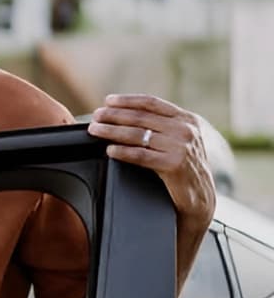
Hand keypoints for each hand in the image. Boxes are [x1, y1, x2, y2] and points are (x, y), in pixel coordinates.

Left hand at [87, 94, 215, 229]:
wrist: (201, 196)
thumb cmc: (183, 167)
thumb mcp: (179, 140)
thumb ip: (161, 126)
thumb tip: (125, 115)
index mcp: (186, 119)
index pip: (152, 103)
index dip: (127, 101)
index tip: (108, 101)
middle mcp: (185, 130)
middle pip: (141, 118)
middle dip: (114, 115)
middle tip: (96, 116)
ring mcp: (180, 147)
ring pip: (137, 134)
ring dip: (112, 131)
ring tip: (95, 130)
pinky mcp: (174, 165)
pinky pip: (141, 155)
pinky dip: (122, 152)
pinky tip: (109, 150)